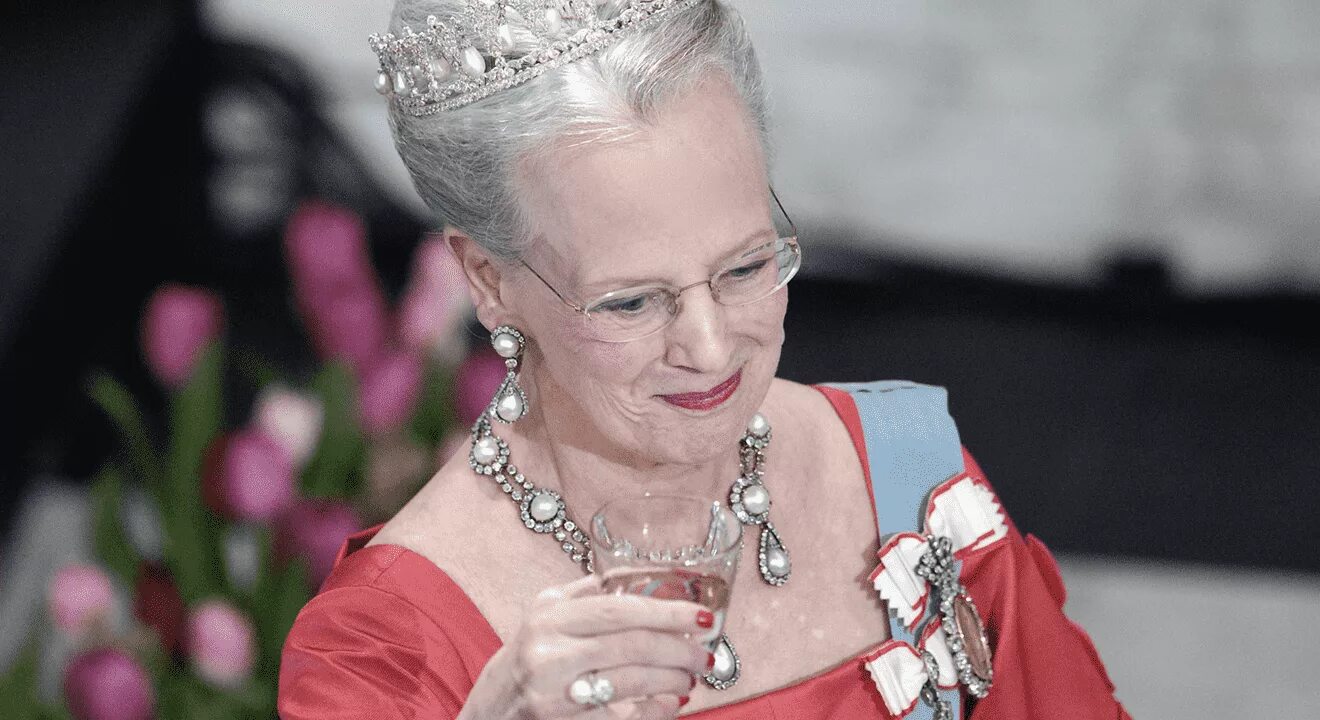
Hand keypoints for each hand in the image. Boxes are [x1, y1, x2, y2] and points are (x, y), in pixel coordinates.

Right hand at [462, 574, 712, 719]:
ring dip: (672, 680)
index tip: (703, 618)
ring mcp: (555, 694)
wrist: (492, 710)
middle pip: (631, 647)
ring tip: (691, 677)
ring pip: (630, 683)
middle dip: (679, 650)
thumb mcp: (543, 613)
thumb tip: (639, 575)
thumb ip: (586, 593)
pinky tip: (671, 704)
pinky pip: (623, 718)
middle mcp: (549, 654)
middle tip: (704, 654)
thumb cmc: (526, 655)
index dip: (667, 613)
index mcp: (550, 617)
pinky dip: (654, 712)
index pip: (619, 610)